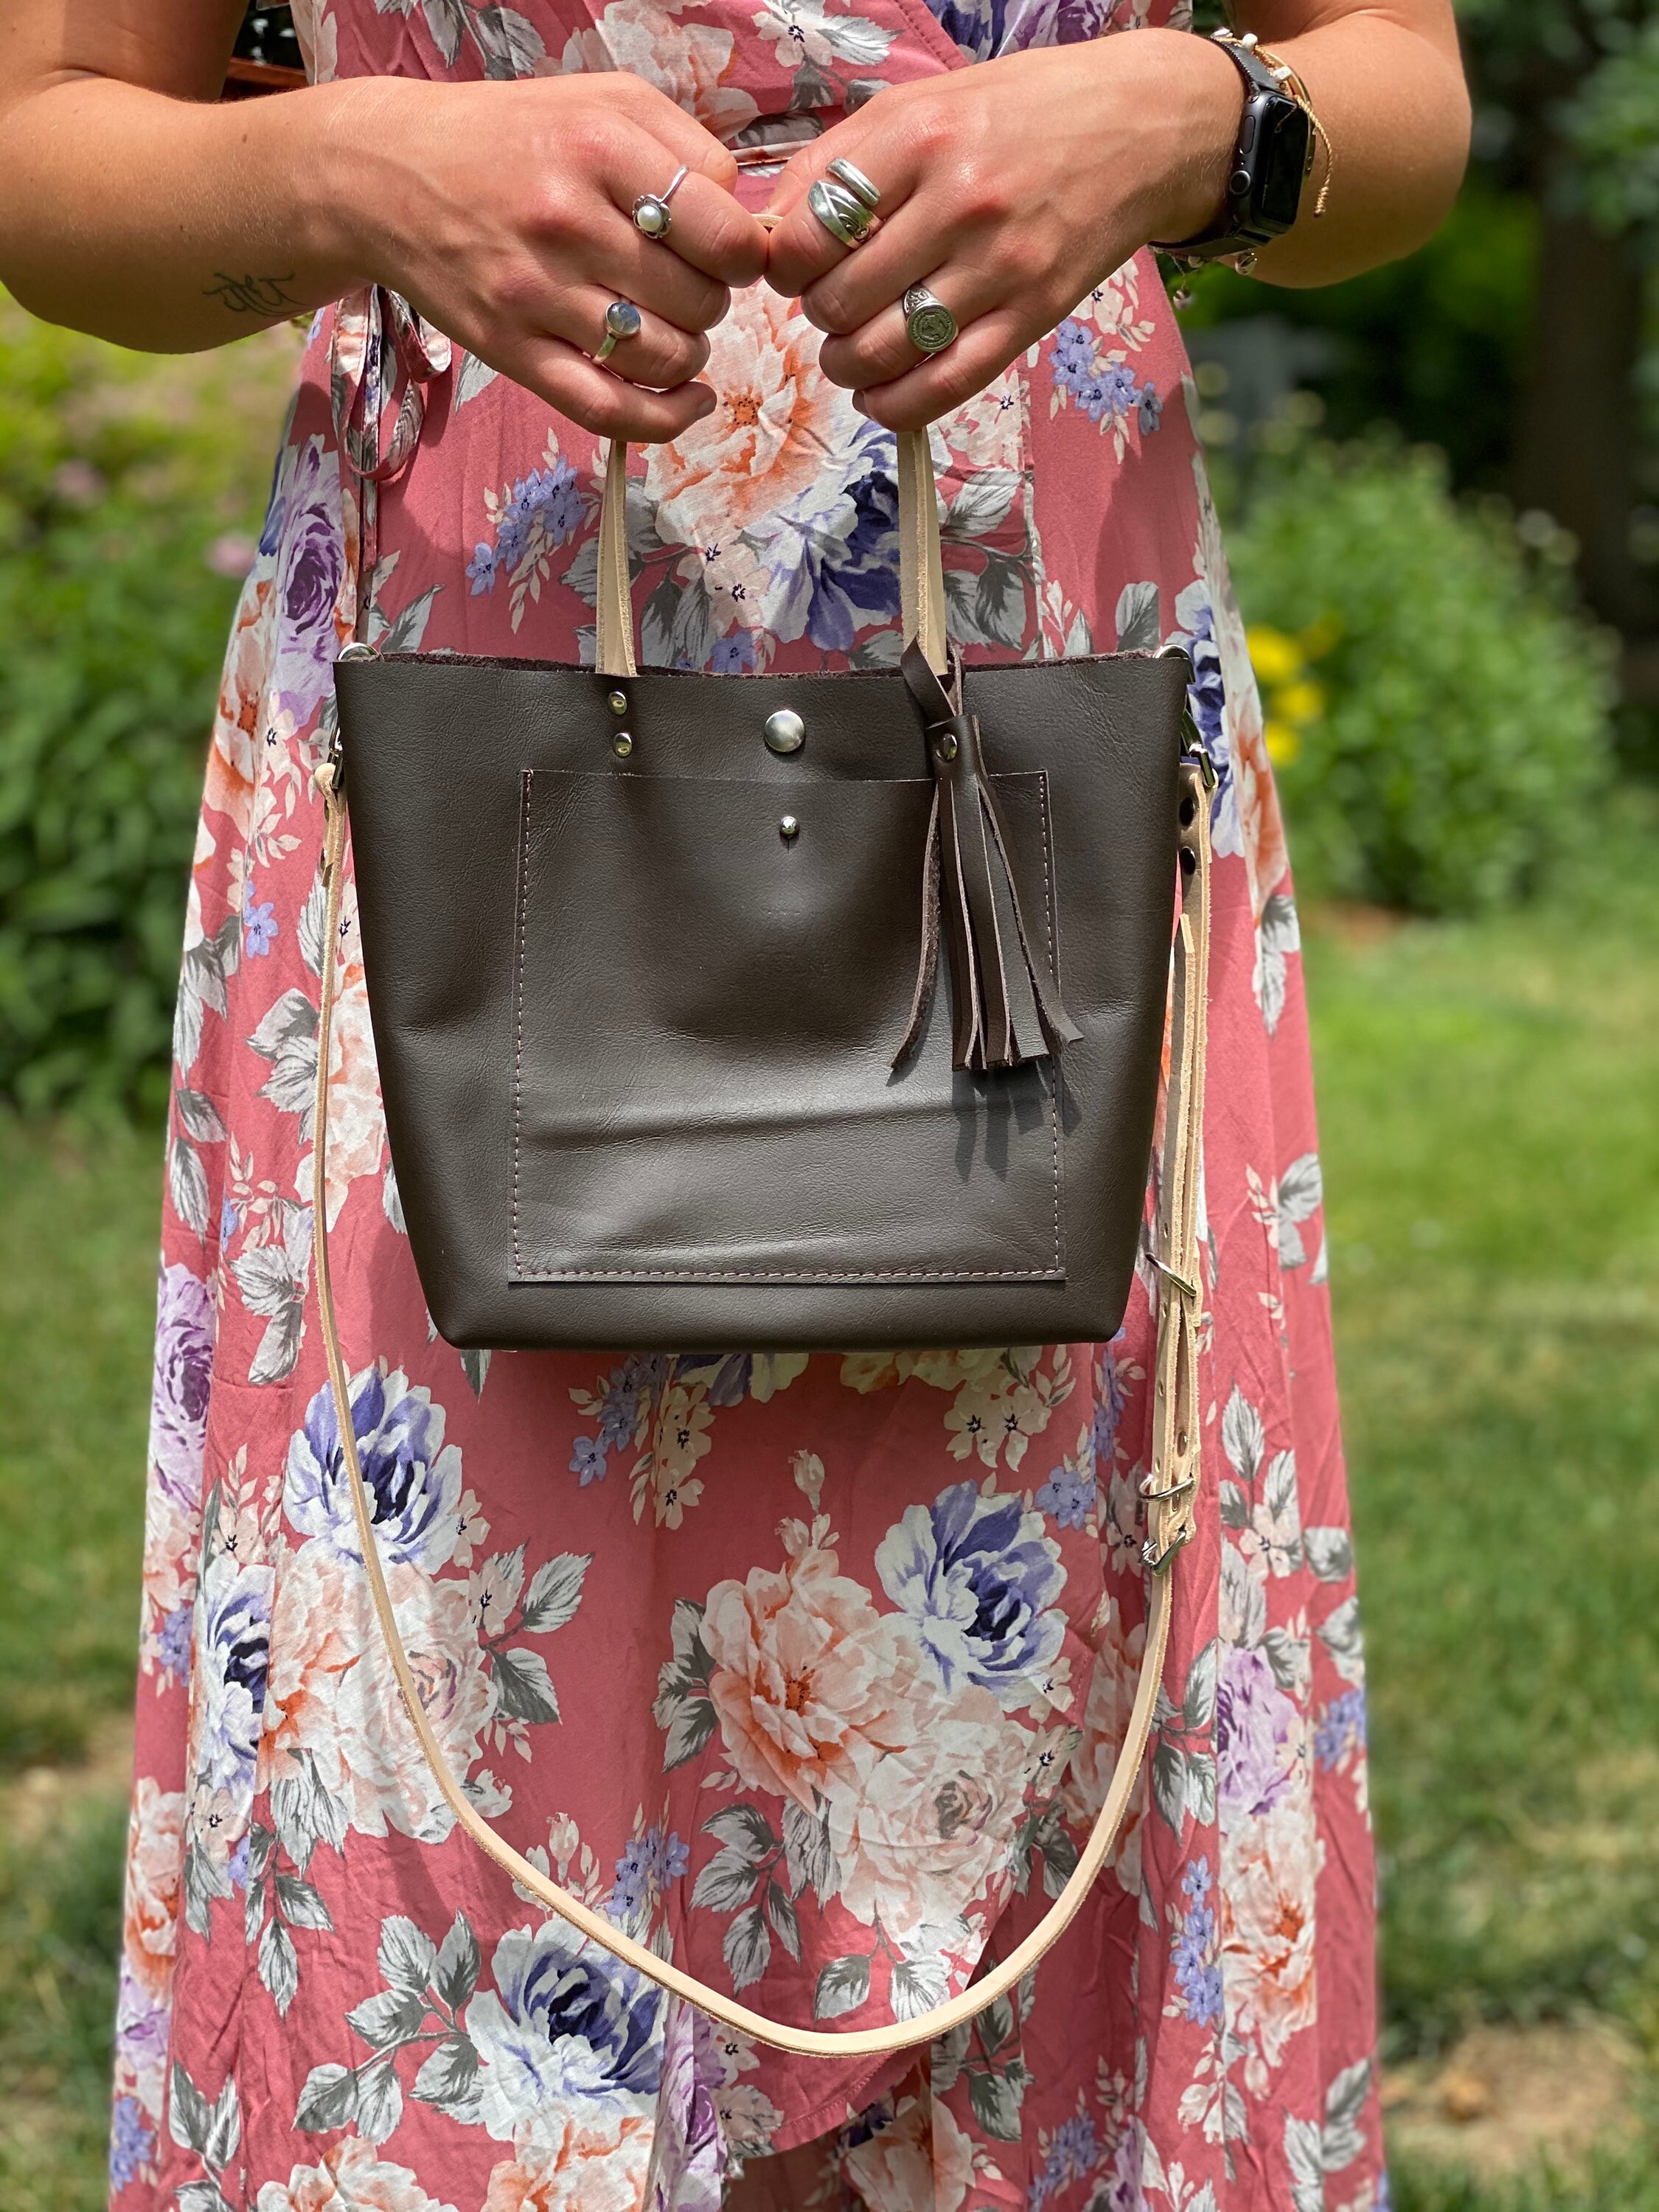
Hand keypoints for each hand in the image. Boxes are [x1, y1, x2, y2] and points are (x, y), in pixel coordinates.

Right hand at [327, 73, 768, 441]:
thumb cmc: (510, 136)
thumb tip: (749, 224)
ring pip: (664, 358)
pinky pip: (611, 410)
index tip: (724, 252)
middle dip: (709, 300)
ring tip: (667, 325)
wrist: (387, 174)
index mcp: (600, 147)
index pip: (725, 232)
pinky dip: (666, 417)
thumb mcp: (602, 100)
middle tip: (680, 282)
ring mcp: (536, 294)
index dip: (742, 254)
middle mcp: (567, 221)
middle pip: (700, 301)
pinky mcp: (512, 351)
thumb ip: (687, 146)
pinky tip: (689, 400)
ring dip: (687, 353)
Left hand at [762, 32, 1240, 429]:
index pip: (809, 232)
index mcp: (920, 137)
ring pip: (884, 351)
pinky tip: (881, 395)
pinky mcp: (1034, 315)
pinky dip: (896, 406)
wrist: (1141, 125)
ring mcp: (1001, 266)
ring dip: (849, 365)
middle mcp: (960, 203)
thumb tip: (773, 231)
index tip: (797, 266)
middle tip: (835, 303)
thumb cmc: (1018, 111)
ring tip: (853, 349)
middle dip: (819, 316)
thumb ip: (843, 159)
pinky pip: (945, 387)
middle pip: (840, 301)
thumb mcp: (924, 102)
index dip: (786, 266)